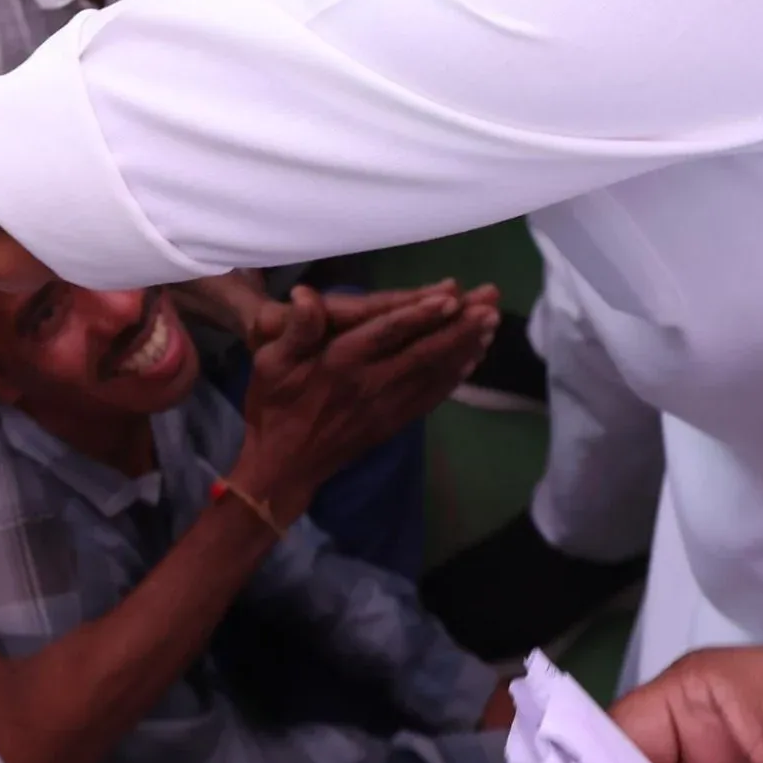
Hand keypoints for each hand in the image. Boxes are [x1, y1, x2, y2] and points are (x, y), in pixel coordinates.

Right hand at [232, 282, 497, 508]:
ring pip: (433, 373)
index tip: (452, 297)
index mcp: (340, 362)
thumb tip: (307, 295)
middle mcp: (371, 383)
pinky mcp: (393, 421)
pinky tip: (471, 362)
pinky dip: (453, 377)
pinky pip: (430, 397)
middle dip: (460, 326)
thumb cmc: (273, 406)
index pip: (387, 334)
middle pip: (423, 351)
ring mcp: (386, 405)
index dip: (420, 316)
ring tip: (493, 324)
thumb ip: (295, 330)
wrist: (284, 466)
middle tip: (492, 302)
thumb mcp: (270, 363)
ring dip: (465, 348)